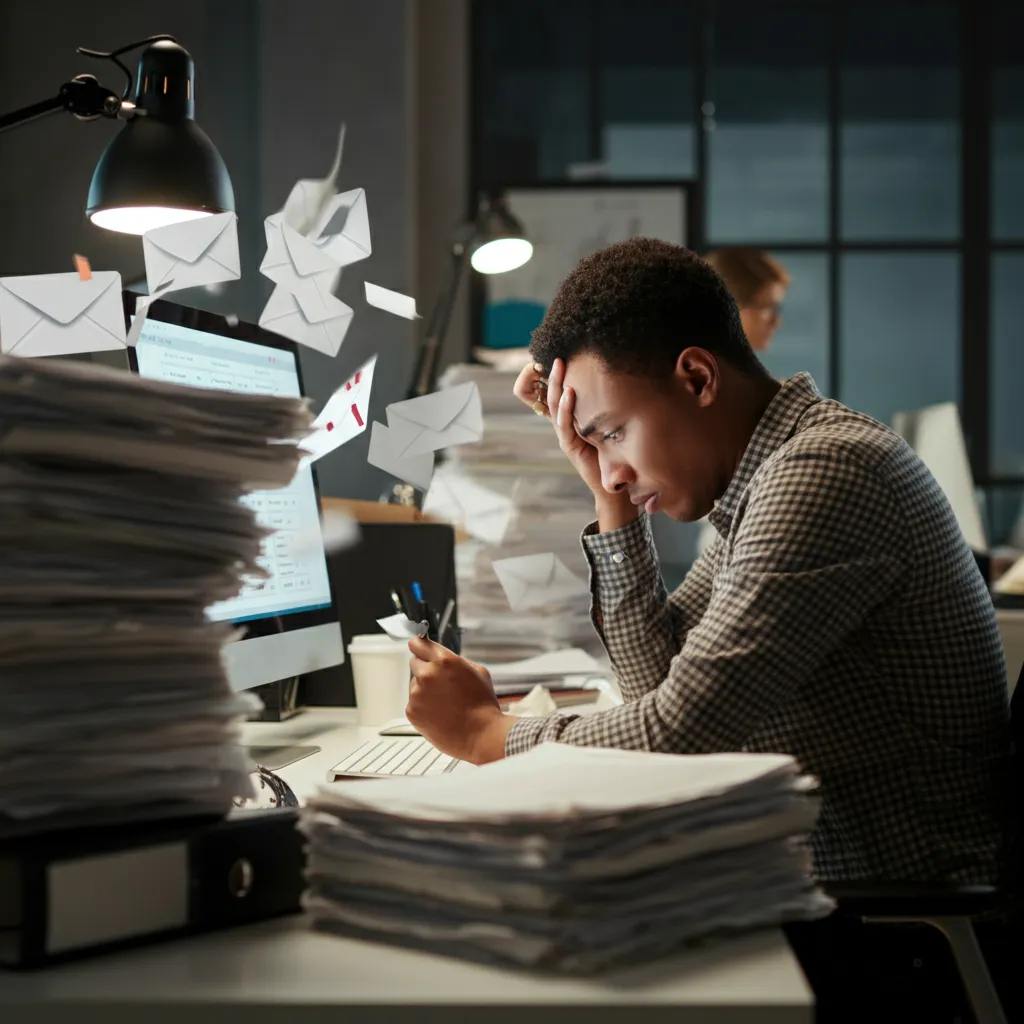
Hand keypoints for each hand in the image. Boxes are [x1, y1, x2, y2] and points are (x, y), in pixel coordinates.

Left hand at [406, 636, 512, 763]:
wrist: (480, 734)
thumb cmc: (482, 706)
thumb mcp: (478, 672)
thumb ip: (457, 661)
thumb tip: (444, 659)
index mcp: (445, 661)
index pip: (418, 643)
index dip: (419, 646)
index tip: (418, 648)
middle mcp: (428, 674)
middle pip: (415, 663)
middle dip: (426, 669)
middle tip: (441, 684)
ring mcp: (417, 694)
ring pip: (415, 685)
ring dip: (425, 690)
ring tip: (444, 703)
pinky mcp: (412, 711)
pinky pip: (414, 702)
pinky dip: (423, 706)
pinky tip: (439, 713)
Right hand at [513, 358, 603, 496]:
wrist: (615, 483)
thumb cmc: (616, 452)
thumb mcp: (611, 422)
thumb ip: (609, 404)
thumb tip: (622, 373)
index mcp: (572, 418)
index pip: (557, 392)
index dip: (552, 376)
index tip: (557, 356)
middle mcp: (565, 425)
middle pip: (550, 395)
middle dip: (551, 374)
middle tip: (556, 354)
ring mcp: (566, 435)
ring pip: (555, 406)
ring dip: (556, 384)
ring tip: (559, 366)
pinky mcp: (570, 446)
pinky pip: (565, 424)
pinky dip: (566, 408)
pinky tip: (569, 392)